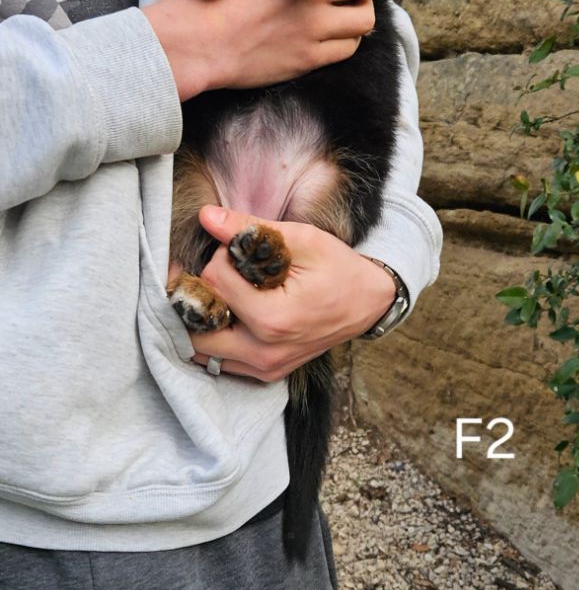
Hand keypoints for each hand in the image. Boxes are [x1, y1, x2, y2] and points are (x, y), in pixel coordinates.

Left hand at [183, 205, 396, 380]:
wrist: (369, 302)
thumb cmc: (339, 268)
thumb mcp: (300, 239)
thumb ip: (249, 228)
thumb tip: (207, 216)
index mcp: (272, 318)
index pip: (214, 281)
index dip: (220, 257)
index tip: (239, 249)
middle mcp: (265, 351)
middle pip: (198, 322)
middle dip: (200, 291)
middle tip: (216, 269)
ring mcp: (265, 368)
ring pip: (202, 348)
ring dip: (202, 317)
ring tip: (219, 290)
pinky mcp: (266, 373)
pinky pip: (221, 360)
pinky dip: (216, 336)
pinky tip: (230, 311)